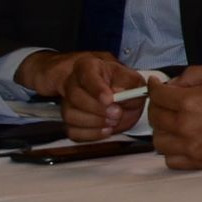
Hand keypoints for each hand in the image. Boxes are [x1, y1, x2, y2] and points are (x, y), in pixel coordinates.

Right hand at [21, 49, 148, 140]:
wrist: (119, 96)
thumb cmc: (123, 84)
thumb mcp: (133, 79)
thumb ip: (129, 84)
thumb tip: (118, 92)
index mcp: (88, 67)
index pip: (86, 75)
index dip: (97, 89)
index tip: (109, 99)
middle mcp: (73, 83)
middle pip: (75, 96)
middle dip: (97, 108)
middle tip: (117, 114)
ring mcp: (69, 103)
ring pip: (70, 115)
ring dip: (94, 122)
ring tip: (113, 122)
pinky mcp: (70, 122)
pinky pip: (73, 131)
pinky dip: (90, 134)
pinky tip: (106, 130)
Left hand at [146, 66, 201, 172]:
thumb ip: (191, 74)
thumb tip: (171, 84)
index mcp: (189, 102)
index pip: (157, 95)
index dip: (153, 88)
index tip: (154, 85)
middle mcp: (184, 126)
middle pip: (154, 117)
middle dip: (157, 106)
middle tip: (165, 102)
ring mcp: (188, 146)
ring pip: (158, 140)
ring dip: (162, 130)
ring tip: (173, 123)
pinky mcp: (195, 162)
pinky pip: (169, 158)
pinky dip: (171, 149)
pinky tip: (181, 140)